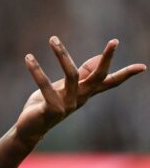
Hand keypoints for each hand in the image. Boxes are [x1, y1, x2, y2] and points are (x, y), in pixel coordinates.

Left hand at [14, 36, 146, 147]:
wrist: (30, 128)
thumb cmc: (47, 103)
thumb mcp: (65, 86)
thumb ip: (81, 74)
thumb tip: (98, 58)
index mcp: (84, 93)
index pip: (109, 82)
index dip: (125, 74)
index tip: (143, 66)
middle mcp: (80, 98)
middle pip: (99, 77)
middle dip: (108, 59)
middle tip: (115, 41)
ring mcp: (68, 105)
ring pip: (72, 75)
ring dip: (62, 55)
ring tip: (53, 38)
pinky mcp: (52, 109)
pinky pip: (46, 86)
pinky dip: (37, 71)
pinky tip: (29, 58)